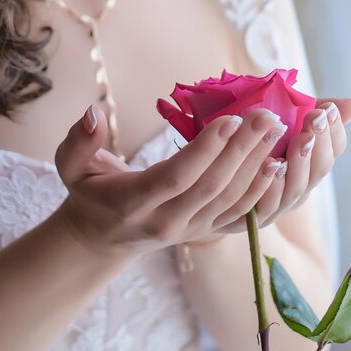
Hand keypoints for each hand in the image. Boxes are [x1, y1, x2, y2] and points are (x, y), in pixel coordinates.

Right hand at [54, 105, 288, 256]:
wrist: (103, 237)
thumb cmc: (89, 193)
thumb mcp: (72, 167)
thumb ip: (78, 142)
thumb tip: (92, 113)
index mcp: (133, 203)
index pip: (176, 176)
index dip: (205, 150)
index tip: (231, 118)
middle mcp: (165, 223)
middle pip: (211, 187)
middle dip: (242, 150)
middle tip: (267, 115)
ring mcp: (188, 231)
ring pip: (231, 202)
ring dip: (257, 167)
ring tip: (277, 132)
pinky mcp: (204, 233)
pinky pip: (239, 218)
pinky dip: (261, 193)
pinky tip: (278, 167)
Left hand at [219, 97, 350, 232]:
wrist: (204, 181)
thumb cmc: (243, 146)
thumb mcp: (274, 125)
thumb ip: (307, 113)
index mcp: (306, 166)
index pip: (333, 150)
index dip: (334, 131)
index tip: (327, 108)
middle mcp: (295, 188)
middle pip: (319, 170)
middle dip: (320, 142)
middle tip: (315, 118)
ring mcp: (275, 206)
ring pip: (296, 189)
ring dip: (300, 163)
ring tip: (300, 138)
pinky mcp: (250, 218)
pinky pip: (266, 206)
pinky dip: (272, 186)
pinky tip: (272, 165)